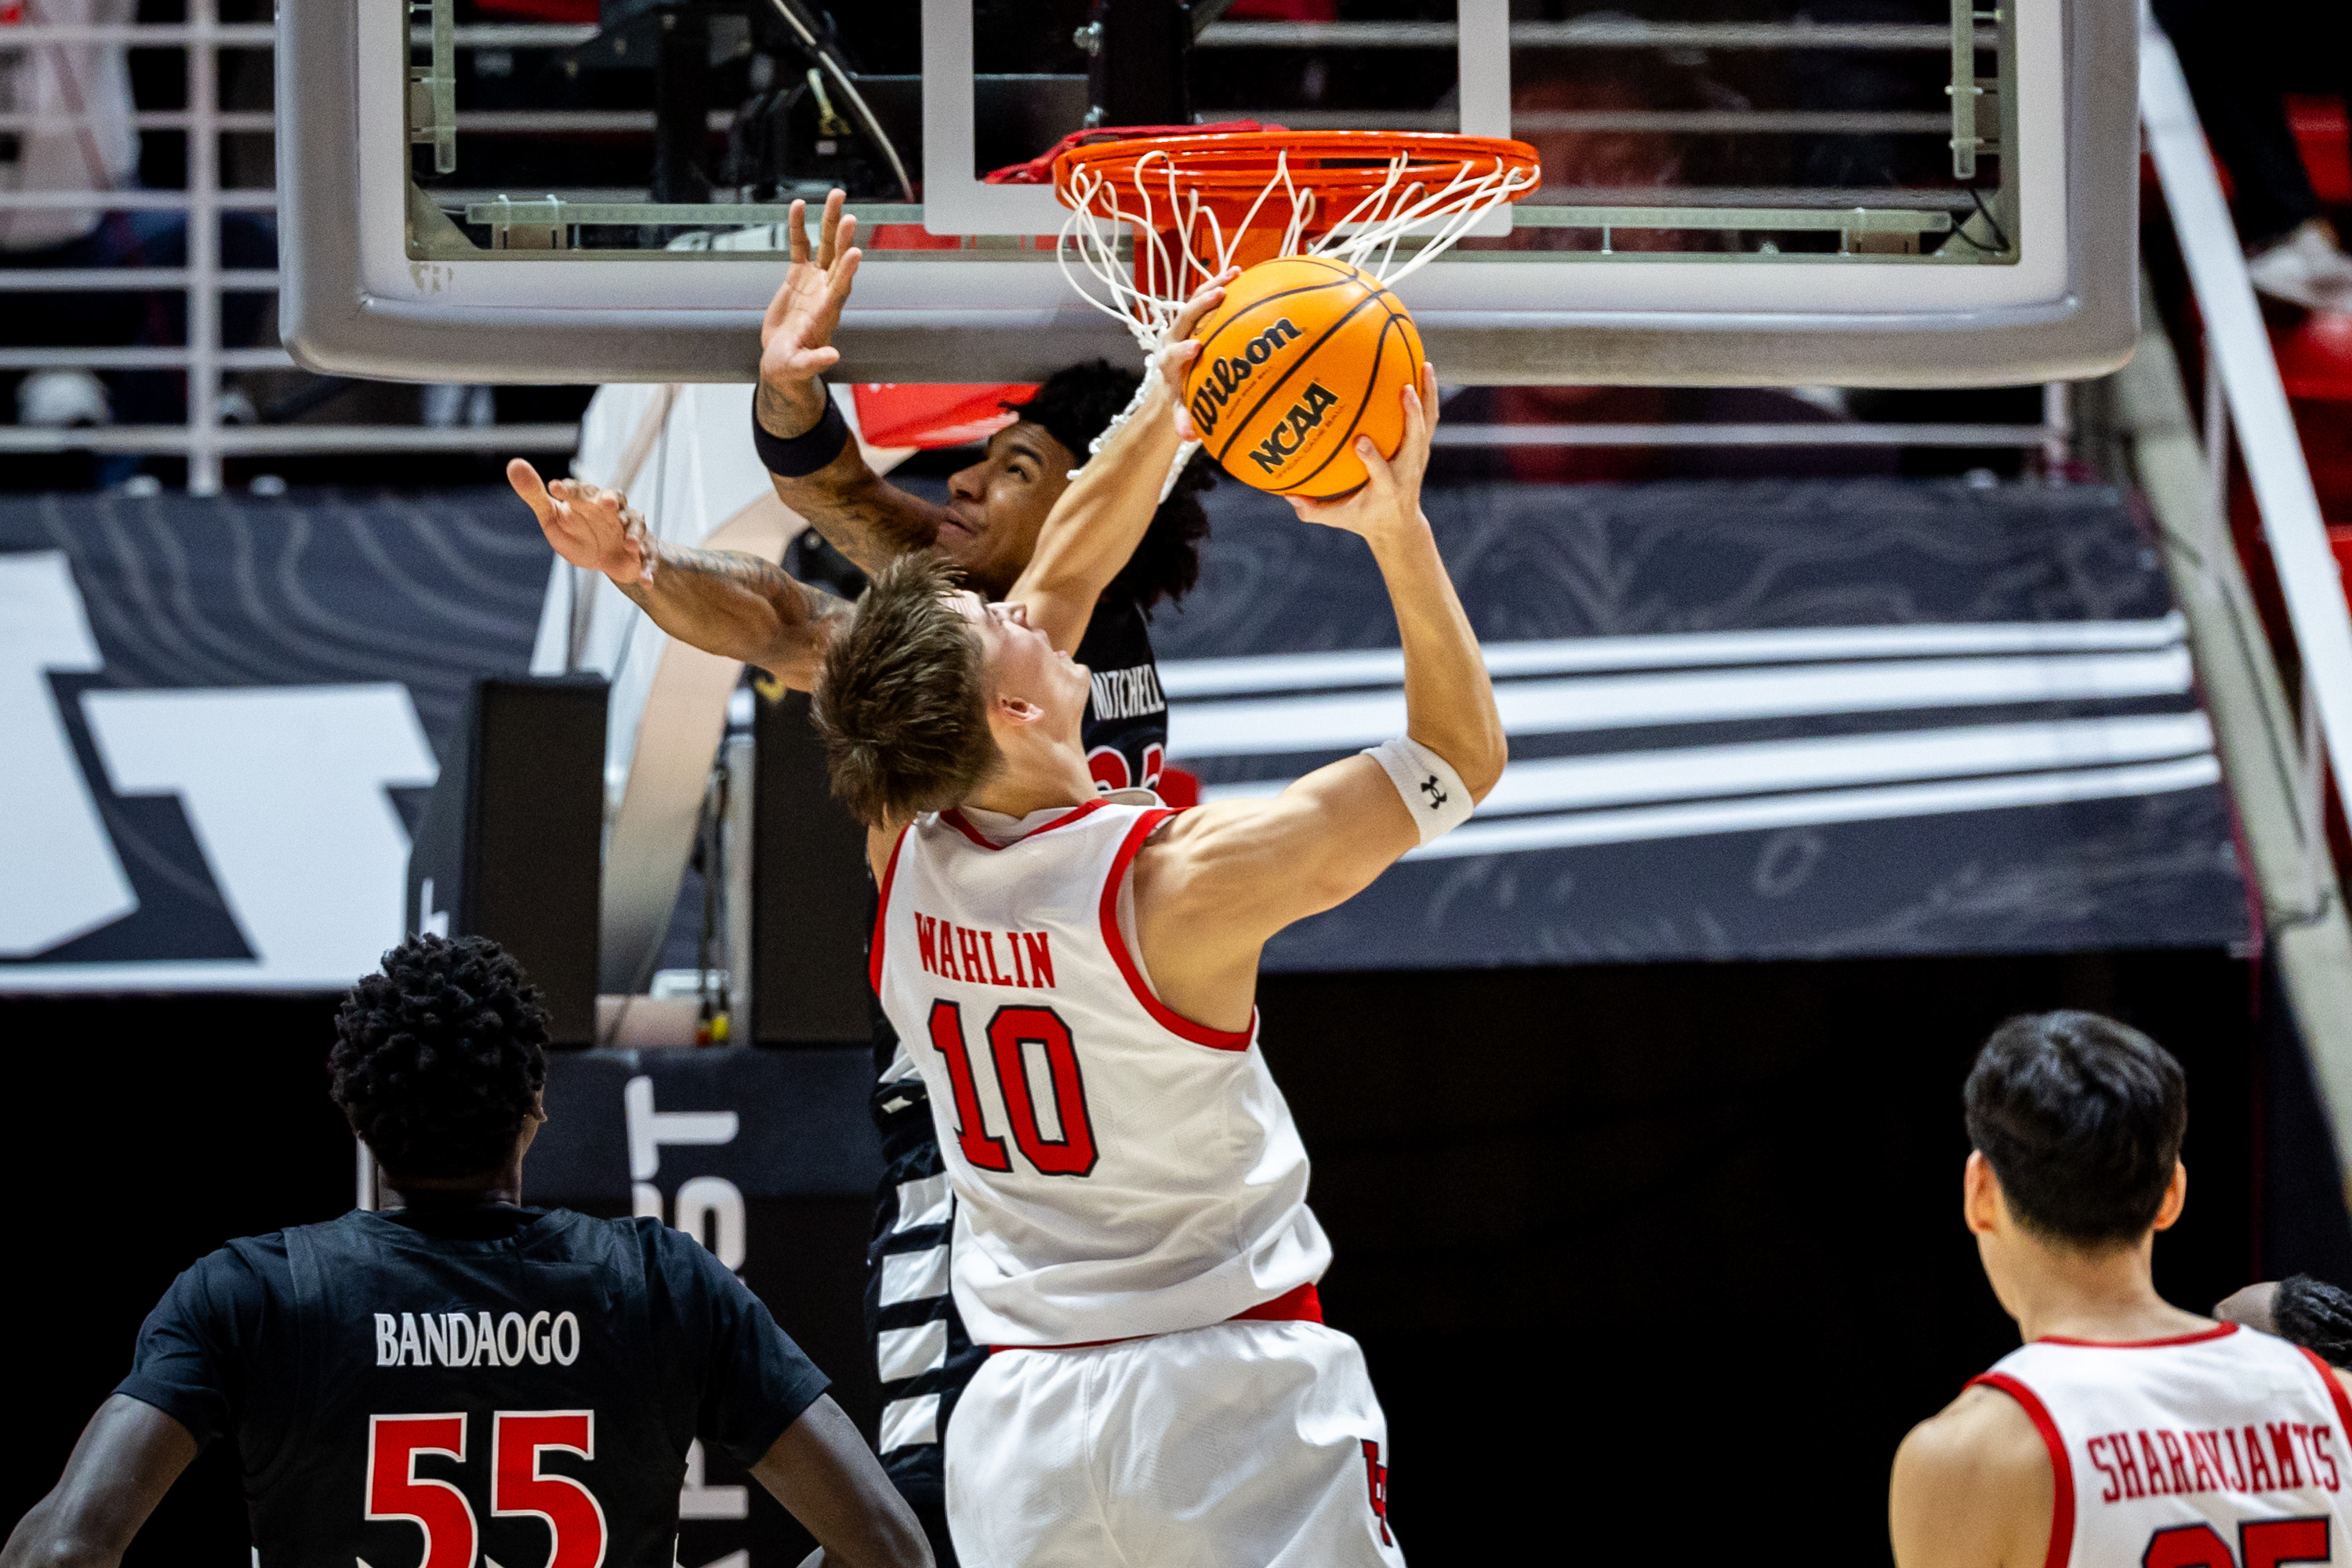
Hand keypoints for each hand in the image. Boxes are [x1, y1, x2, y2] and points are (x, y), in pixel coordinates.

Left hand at [509, 458, 653, 584]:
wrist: (605, 558)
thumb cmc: (577, 532)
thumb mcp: (552, 517)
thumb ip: (534, 494)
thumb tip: (514, 464)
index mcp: (587, 501)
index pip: (580, 490)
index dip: (570, 489)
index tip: (555, 489)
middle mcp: (611, 511)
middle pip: (615, 499)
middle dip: (612, 500)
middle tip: (606, 502)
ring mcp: (629, 530)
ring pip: (636, 525)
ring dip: (634, 534)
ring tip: (630, 544)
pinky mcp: (641, 552)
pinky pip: (647, 558)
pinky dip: (647, 569)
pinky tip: (645, 582)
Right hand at [757, 190, 861, 436]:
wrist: (783, 359)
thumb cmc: (790, 368)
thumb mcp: (798, 367)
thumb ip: (814, 362)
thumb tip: (833, 356)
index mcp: (826, 314)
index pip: (840, 289)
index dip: (846, 272)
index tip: (855, 253)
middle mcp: (825, 293)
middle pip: (837, 261)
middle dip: (842, 238)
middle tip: (849, 214)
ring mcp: (814, 282)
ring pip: (824, 246)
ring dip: (830, 222)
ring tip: (836, 195)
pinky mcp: (798, 276)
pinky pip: (800, 246)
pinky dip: (800, 227)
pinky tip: (799, 205)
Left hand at [1157, 267, 1239, 441]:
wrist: (1171, 373)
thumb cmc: (1181, 391)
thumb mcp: (1182, 406)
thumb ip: (1184, 419)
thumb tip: (1189, 437)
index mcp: (1168, 361)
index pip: (1172, 354)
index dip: (1182, 350)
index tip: (1196, 347)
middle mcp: (1172, 336)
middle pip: (1183, 317)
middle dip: (1199, 307)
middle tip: (1218, 297)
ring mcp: (1183, 322)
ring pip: (1195, 299)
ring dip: (1214, 286)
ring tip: (1235, 274)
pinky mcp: (1193, 312)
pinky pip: (1206, 294)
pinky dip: (1222, 283)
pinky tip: (1242, 273)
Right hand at [1285, 363, 1438, 545]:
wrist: (1399, 524)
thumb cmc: (1364, 518)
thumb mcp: (1338, 518)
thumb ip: (1313, 510)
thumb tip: (1286, 495)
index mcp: (1387, 489)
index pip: (1381, 473)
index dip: (1373, 458)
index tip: (1360, 441)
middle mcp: (1407, 472)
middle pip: (1415, 442)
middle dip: (1412, 417)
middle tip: (1405, 389)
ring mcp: (1418, 459)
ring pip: (1428, 424)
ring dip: (1429, 395)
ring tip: (1424, 365)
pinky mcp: (1422, 449)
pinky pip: (1428, 418)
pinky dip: (1427, 394)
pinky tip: (1421, 369)